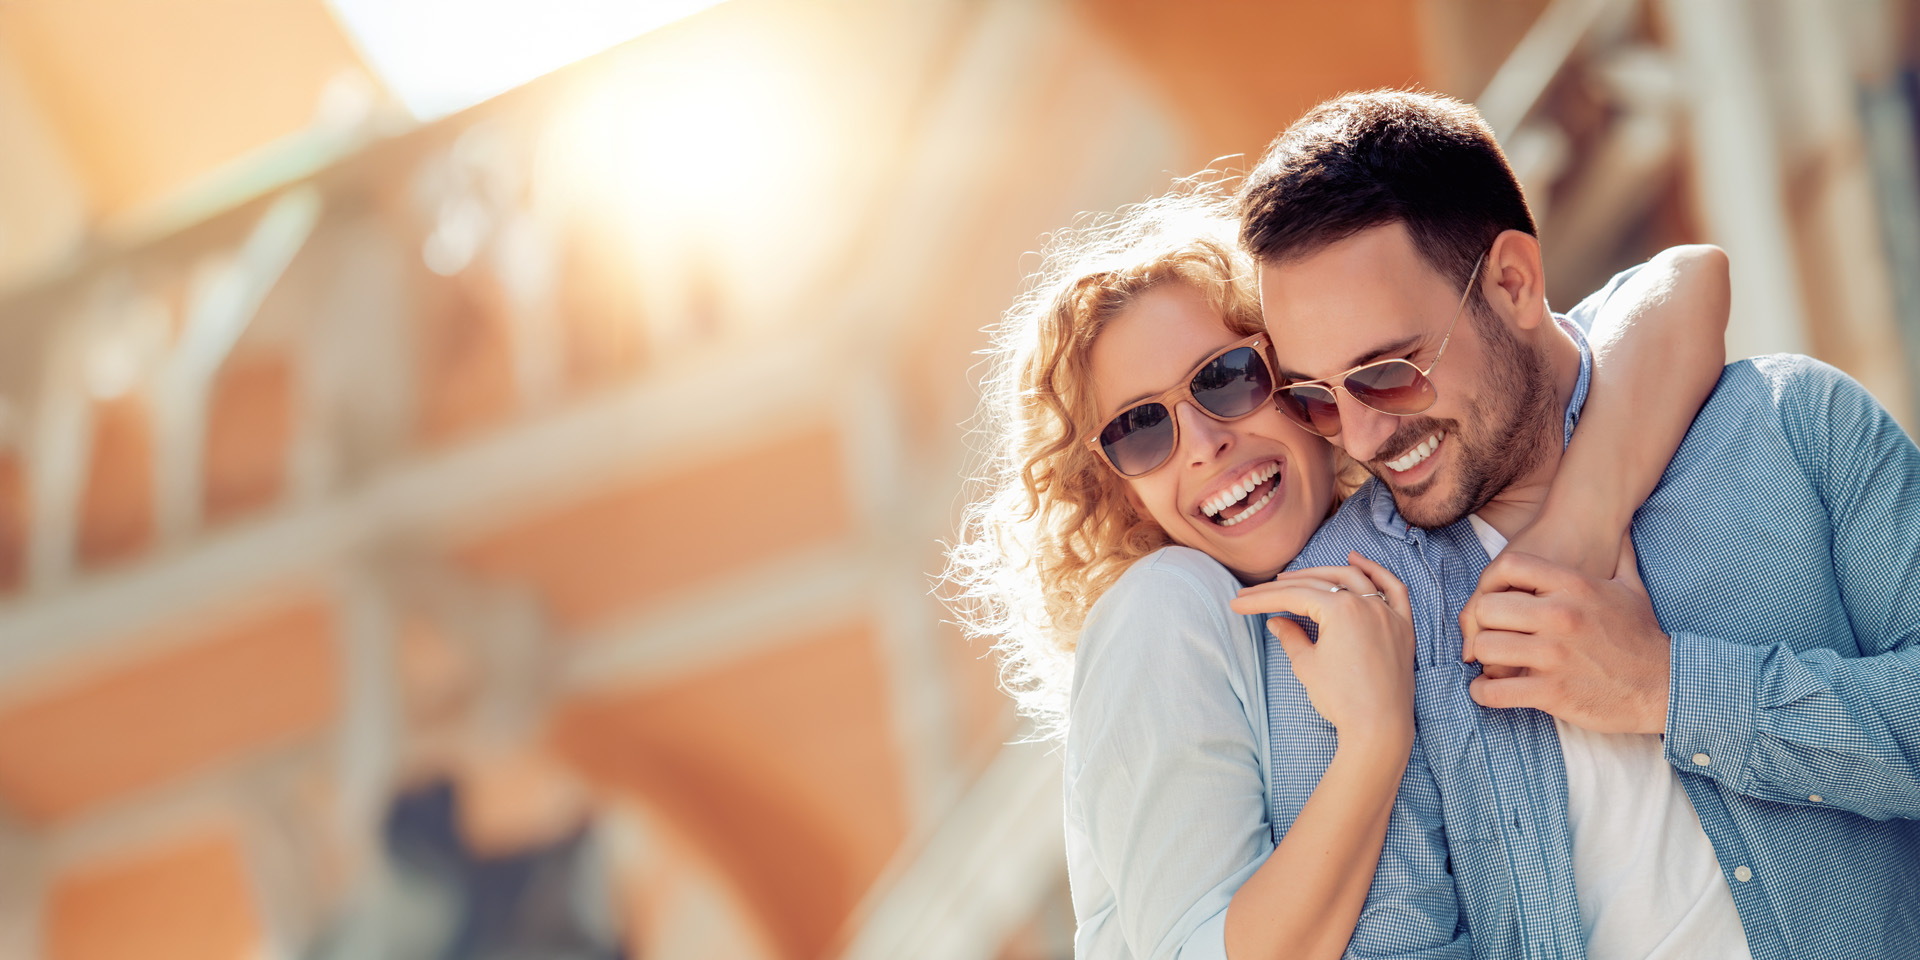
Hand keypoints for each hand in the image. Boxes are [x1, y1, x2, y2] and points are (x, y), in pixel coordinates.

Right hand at [1231, 552, 1415, 747]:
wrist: (1379, 728)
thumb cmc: (1342, 699)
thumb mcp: (1307, 665)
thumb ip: (1290, 636)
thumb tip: (1277, 622)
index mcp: (1340, 609)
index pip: (1293, 597)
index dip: (1261, 600)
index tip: (1238, 603)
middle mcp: (1366, 603)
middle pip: (1318, 585)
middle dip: (1284, 587)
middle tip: (1259, 593)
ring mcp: (1388, 613)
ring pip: (1353, 579)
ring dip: (1323, 574)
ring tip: (1296, 577)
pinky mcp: (1402, 627)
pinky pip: (1392, 590)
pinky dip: (1375, 572)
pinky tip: (1356, 561)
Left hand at [1459, 537, 1670, 733]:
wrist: (1666, 686)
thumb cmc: (1642, 637)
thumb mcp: (1631, 588)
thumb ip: (1619, 554)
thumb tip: (1623, 526)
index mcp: (1574, 586)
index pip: (1507, 567)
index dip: (1493, 582)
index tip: (1498, 600)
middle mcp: (1560, 616)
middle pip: (1486, 608)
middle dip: (1483, 625)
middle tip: (1490, 635)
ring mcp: (1554, 655)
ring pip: (1485, 648)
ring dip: (1482, 659)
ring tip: (1490, 663)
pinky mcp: (1552, 692)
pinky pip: (1494, 690)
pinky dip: (1482, 692)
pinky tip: (1486, 690)